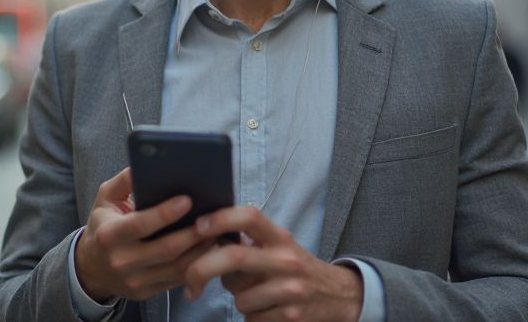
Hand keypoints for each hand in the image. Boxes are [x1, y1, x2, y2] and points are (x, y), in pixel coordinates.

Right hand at [74, 167, 215, 301]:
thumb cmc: (103, 225)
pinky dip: (196, 264)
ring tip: (217, 230)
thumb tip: (144, 161)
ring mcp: (135, 281)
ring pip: (176, 268)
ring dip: (200, 250)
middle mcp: (121, 261)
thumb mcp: (106, 199)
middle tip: (214, 216)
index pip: (140, 225)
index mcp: (109, 235)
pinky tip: (209, 248)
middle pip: (165, 249)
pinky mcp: (147, 293)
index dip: (164, 214)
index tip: (187, 199)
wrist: (91, 267)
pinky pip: (177, 280)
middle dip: (192, 233)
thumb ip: (124, 180)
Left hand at [184, 206, 363, 320]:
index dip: (220, 218)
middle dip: (202, 270)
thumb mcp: (278, 246)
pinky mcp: (291, 316)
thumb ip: (248, 241)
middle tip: (190, 283)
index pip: (249, 216)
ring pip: (238, 297)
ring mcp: (290, 288)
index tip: (197, 227)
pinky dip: (252, 317)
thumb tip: (204, 238)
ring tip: (255, 295)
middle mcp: (286, 259)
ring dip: (237, 299)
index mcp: (279, 237)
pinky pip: (251, 319)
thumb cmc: (294, 268)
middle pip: (234, 257)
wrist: (338, 295)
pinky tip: (266, 309)